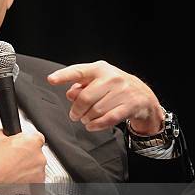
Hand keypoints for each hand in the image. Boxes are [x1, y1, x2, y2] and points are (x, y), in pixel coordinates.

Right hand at [0, 129, 46, 184]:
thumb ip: (6, 134)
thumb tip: (5, 134)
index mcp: (32, 142)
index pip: (37, 138)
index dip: (27, 142)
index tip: (21, 145)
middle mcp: (39, 157)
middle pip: (36, 154)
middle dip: (26, 156)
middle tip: (13, 159)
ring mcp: (39, 173)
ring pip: (36, 169)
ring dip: (27, 170)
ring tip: (12, 171)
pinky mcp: (36, 187)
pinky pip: (35, 183)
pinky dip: (27, 182)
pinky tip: (15, 180)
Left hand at [47, 60, 163, 134]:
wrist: (143, 95)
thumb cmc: (115, 88)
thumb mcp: (97, 82)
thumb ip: (81, 87)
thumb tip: (70, 94)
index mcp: (100, 69)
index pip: (78, 71)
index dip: (63, 76)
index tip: (51, 80)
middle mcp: (112, 77)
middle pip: (85, 98)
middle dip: (76, 110)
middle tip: (74, 115)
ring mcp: (122, 91)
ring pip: (96, 111)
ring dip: (87, 119)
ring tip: (86, 119)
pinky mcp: (130, 105)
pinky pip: (108, 119)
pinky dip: (96, 125)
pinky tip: (91, 125)